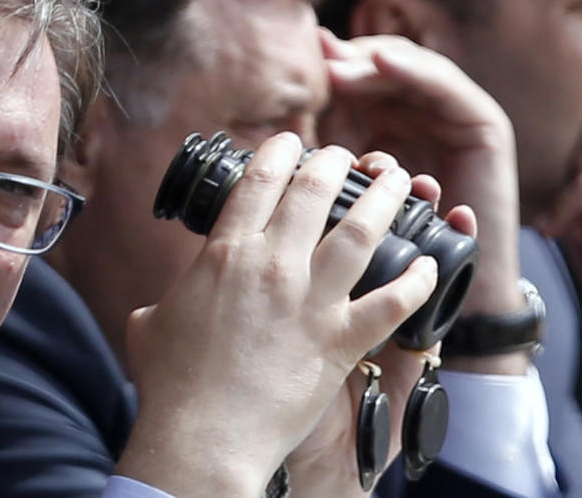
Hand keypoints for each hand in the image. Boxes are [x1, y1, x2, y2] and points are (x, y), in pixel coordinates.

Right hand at [115, 133, 438, 496]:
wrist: (202, 438)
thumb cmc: (173, 384)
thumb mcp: (152, 324)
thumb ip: (162, 304)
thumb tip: (153, 308)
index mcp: (226, 253)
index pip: (259, 181)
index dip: (280, 151)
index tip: (294, 142)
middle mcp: (273, 266)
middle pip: (315, 192)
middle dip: (336, 163)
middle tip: (348, 157)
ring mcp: (310, 302)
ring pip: (361, 233)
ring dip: (384, 200)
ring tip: (399, 181)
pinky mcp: (339, 341)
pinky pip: (391, 303)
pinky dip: (416, 282)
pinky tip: (429, 265)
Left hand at [318, 31, 527, 373]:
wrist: (464, 295)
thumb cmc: (403, 260)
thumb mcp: (355, 215)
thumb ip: (327, 183)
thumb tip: (277, 151)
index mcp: (397, 135)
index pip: (366, 84)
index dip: (336, 68)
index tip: (303, 60)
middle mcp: (428, 121)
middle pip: (386, 73)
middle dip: (351, 61)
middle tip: (320, 54)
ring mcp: (457, 122)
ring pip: (412, 73)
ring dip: (375, 63)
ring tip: (344, 61)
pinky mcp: (484, 128)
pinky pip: (447, 87)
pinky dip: (414, 69)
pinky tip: (383, 61)